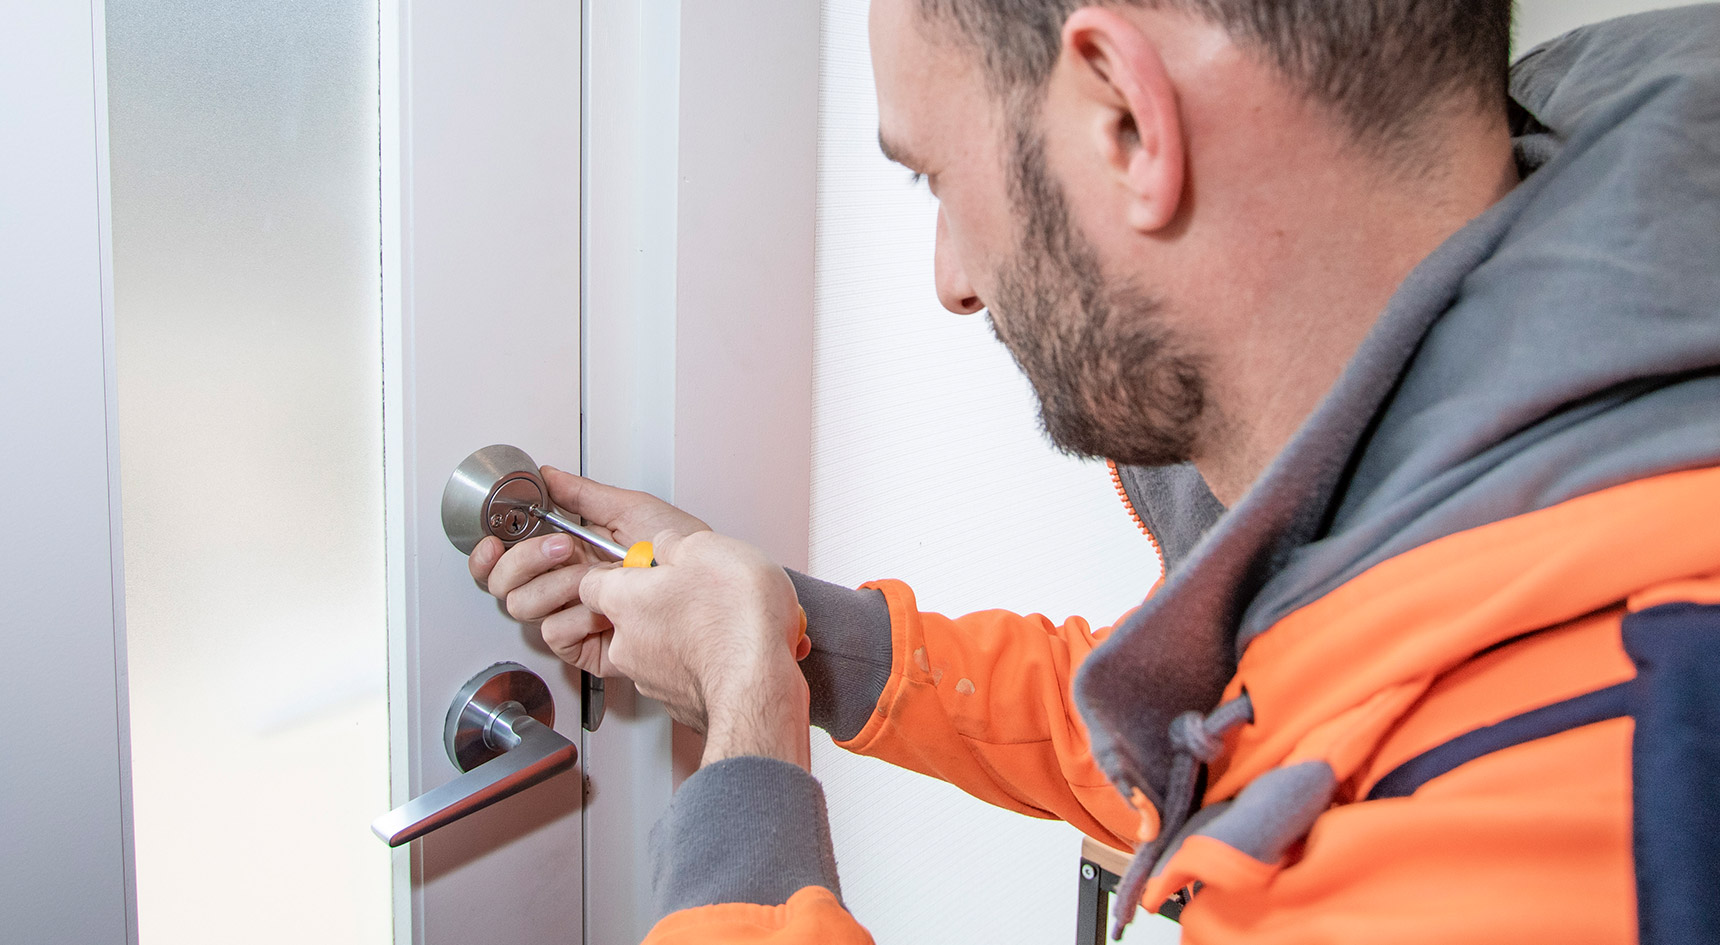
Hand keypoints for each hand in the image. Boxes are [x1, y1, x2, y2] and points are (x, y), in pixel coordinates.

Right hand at [471, 466, 708, 674]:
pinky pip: (553, 634)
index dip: (489, 552)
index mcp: (568, 551)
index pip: (506, 557)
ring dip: (557, 586)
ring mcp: (572, 615)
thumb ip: (583, 494)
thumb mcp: (633, 509)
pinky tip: (604, 610)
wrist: (705, 590)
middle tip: (565, 549)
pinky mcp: (583, 646)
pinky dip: (577, 619)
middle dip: (527, 560)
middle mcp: (564, 584)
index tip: (493, 540)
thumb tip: (548, 474)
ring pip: (523, 606)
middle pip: (504, 584)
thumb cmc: (680, 551)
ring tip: (595, 577)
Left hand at [580, 530, 810, 769]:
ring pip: (656, 647)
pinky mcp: (678, 701)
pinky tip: (728, 649)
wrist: (760, 682)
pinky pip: (683, 674)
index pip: (590, 582)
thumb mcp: (706, 548)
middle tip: (693, 591)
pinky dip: (700, 662)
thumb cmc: (734, 619)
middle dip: (658, 603)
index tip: (641, 565)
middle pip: (628, 617)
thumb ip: (673, 543)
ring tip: (720, 621)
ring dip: (681, 634)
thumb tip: (669, 545)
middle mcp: (627, 644)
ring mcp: (650, 678)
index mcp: (623, 601)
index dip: (617, 570)